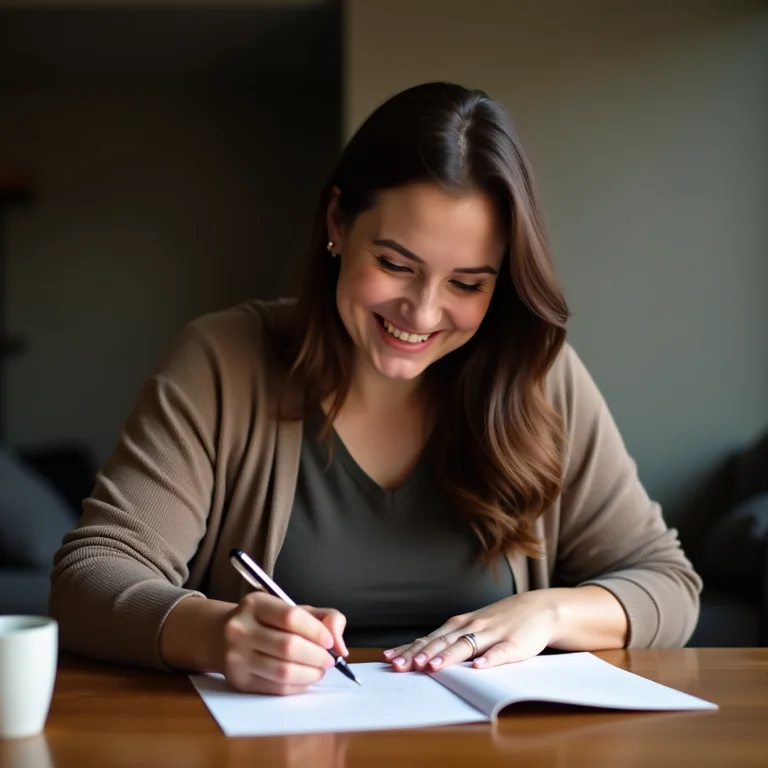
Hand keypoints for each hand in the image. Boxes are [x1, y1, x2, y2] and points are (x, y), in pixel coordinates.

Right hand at [220, 591, 347, 694]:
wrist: (219, 636)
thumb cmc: (265, 621)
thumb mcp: (291, 608)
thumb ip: (324, 618)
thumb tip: (341, 645)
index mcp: (255, 604)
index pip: (291, 617)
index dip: (317, 631)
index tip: (330, 641)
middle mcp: (240, 629)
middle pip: (289, 646)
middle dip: (317, 656)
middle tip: (329, 660)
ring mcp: (236, 657)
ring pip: (283, 671)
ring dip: (311, 673)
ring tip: (320, 670)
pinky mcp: (238, 681)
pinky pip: (276, 688)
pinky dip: (298, 685)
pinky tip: (305, 678)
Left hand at [383, 592, 558, 671]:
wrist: (539, 608)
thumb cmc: (501, 621)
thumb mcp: (473, 627)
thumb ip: (451, 640)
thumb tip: (421, 654)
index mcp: (460, 625)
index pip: (430, 638)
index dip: (410, 649)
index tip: (390, 659)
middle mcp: (472, 627)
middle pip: (442, 642)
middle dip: (420, 654)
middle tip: (401, 665)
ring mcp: (492, 634)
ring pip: (466, 645)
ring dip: (448, 656)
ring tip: (432, 666)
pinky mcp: (513, 643)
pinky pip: (500, 652)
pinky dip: (489, 659)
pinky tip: (479, 666)